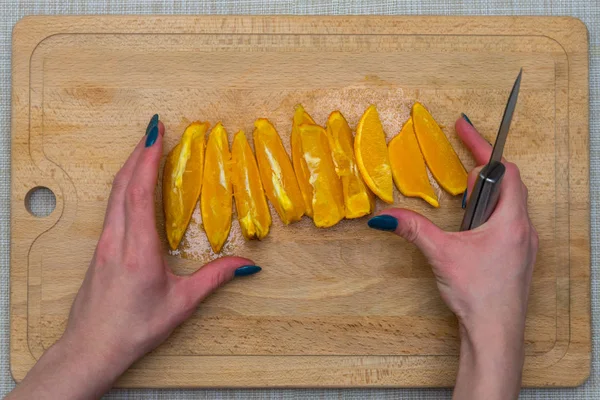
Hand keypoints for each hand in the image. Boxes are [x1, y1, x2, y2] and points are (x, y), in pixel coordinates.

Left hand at [8, 115, 259, 399]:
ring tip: (145, 146)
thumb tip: (247, 265)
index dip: (147, 159)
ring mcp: (104, 242)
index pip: (139, 192)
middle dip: (138, 152)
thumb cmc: (136, 327)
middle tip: (154, 128)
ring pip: (113, 193)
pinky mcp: (99, 248)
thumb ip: (214, 279)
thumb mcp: (181, 304)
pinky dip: (123, 184)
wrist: (92, 347)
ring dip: (129, 165)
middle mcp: (116, 239)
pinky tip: (132, 181)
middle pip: (123, 184)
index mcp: (138, 249)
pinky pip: (111, 205)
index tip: (157, 133)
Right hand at [368, 116, 537, 399]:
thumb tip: (386, 216)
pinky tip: (473, 229)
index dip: (482, 147)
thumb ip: (413, 229)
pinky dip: (491, 215)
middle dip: (482, 174)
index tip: (464, 128)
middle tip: (461, 176)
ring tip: (464, 201)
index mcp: (510, 220)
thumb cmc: (478, 293)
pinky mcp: (518, 258)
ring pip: (509, 206)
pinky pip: (508, 223)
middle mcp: (523, 229)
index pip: (504, 170)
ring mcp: (524, 245)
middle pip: (509, 185)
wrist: (496, 333)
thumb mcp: (441, 254)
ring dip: (486, 197)